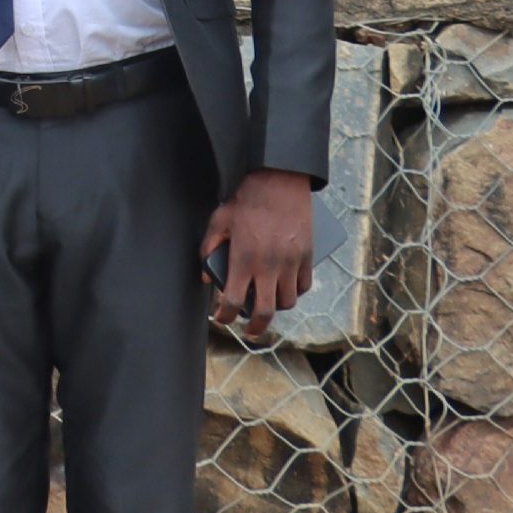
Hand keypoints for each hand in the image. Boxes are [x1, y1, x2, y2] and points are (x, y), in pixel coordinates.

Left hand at [205, 167, 318, 342]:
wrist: (279, 181)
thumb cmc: (246, 200)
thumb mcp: (219, 221)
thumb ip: (208, 249)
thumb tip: (205, 275)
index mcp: (243, 259)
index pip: (232, 300)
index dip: (225, 316)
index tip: (221, 319)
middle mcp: (269, 265)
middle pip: (264, 310)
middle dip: (256, 327)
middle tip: (250, 331)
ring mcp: (291, 262)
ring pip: (288, 300)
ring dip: (276, 306)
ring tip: (267, 304)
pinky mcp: (307, 255)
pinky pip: (304, 285)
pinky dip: (295, 291)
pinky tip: (286, 289)